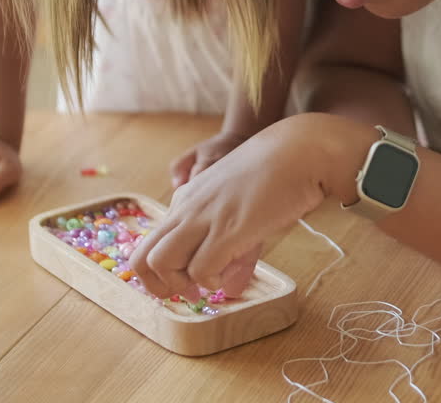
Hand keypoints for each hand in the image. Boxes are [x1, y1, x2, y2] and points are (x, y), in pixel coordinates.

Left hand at [133, 115, 353, 299]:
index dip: (160, 272)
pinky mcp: (228, 229)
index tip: (185, 278)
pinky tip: (230, 273)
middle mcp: (187, 208)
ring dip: (179, 284)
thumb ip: (232, 249)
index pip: (149, 243)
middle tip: (188, 290)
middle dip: (158, 286)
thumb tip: (228, 290)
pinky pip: (200, 270)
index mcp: (187, 200)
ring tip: (208, 281)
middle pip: (141, 258)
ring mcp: (205, 218)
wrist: (300, 150)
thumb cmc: (277, 175)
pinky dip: (212, 281)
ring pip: (159, 263)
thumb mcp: (243, 209)